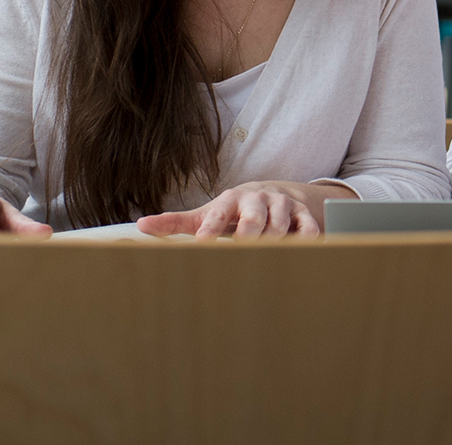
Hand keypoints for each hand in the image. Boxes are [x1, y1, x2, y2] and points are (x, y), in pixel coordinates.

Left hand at [136, 180, 342, 238]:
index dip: (211, 228)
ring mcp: (283, 207)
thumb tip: (141, 226)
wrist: (277, 193)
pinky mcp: (306, 215)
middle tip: (242, 248)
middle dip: (248, 232)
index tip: (203, 243)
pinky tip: (302, 253)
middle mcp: (257, 200)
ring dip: (275, 241)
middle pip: (253, 217)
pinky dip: (308, 241)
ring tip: (269, 258)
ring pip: (281, 225)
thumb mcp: (206, 213)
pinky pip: (310, 229)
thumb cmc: (234, 210)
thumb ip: (176, 222)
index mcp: (230, 200)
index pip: (218, 213)